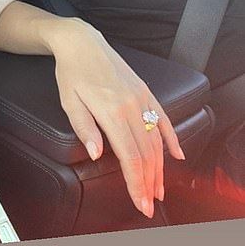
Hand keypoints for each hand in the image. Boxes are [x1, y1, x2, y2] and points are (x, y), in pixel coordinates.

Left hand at [50, 18, 184, 217]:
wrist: (81, 42)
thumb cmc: (71, 71)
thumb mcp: (69, 101)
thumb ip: (84, 128)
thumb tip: (97, 154)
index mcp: (110, 110)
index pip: (129, 156)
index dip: (135, 183)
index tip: (139, 202)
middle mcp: (130, 105)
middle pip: (146, 153)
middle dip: (149, 182)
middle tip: (149, 203)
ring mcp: (141, 97)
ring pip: (156, 140)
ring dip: (160, 167)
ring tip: (159, 187)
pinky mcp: (145, 91)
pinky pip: (162, 118)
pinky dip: (171, 139)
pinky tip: (176, 155)